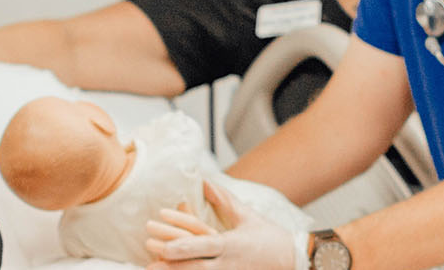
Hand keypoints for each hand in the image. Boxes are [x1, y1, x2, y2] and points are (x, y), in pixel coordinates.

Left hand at [144, 181, 302, 269]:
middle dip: (172, 265)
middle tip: (150, 261)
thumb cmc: (270, 237)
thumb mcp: (247, 216)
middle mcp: (228, 264)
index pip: (203, 246)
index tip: (164, 247)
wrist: (294, 260)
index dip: (183, 247)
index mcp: (230, 244)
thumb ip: (223, 200)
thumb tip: (204, 182)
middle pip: (196, 267)